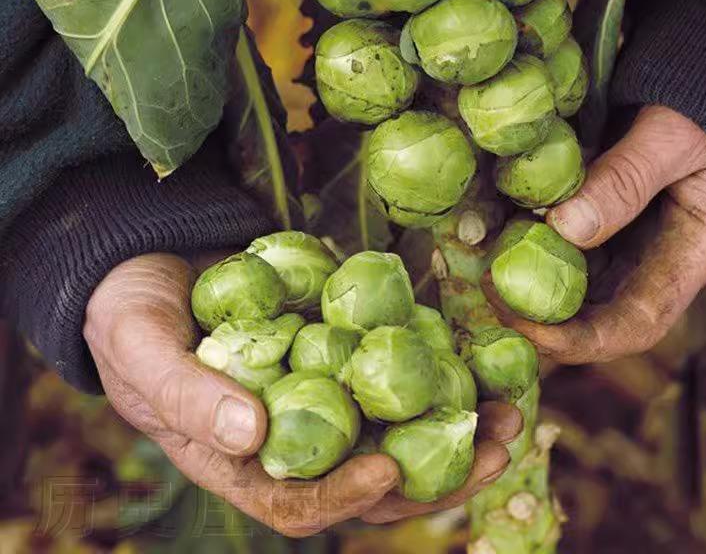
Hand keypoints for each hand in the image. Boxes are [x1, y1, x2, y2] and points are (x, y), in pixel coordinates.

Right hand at [85, 253, 519, 536]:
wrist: (158, 261)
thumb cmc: (133, 313)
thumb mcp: (140, 347)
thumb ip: (184, 394)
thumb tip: (249, 433)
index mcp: (239, 459)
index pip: (298, 503)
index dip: (344, 497)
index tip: (388, 472)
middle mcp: (292, 438)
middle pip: (369, 478)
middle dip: (434, 476)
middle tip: (493, 447)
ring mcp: (323, 396)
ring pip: (396, 431)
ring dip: (457, 428)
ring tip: (512, 412)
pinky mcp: (342, 352)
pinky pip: (396, 373)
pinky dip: (441, 373)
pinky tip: (482, 360)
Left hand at [485, 105, 705, 362]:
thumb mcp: (673, 136)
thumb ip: (626, 179)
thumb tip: (564, 227)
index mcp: (695, 252)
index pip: (639, 322)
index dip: (583, 339)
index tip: (527, 327)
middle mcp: (660, 257)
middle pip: (600, 312)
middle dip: (544, 317)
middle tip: (492, 297)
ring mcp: (632, 236)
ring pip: (578, 278)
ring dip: (533, 279)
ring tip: (487, 268)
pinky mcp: (607, 211)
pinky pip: (567, 237)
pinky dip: (534, 239)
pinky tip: (499, 230)